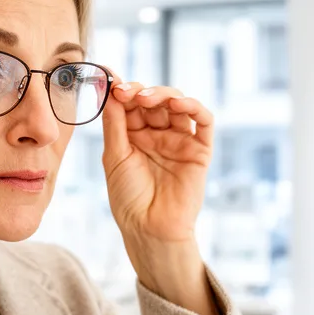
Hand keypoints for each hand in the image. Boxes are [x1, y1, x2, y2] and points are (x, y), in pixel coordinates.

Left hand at [101, 81, 212, 243]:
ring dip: (165, 94)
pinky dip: (194, 107)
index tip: (113, 86)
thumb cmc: (128, 198)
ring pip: (178, 105)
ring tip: (147, 97)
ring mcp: (180, 141)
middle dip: (142, 91)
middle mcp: (158, 135)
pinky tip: (179, 103)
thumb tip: (110, 90)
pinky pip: (204, 122)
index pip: (133, 104)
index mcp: (135, 136)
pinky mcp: (200, 150)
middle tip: (129, 92)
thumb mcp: (114, 156)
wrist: (149, 228)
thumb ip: (115, 123)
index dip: (125, 91)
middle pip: (155, 101)